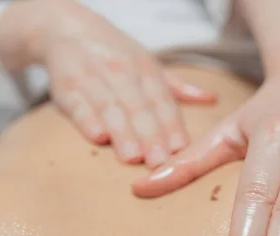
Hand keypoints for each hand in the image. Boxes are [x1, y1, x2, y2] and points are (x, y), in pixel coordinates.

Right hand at [0, 0, 215, 167]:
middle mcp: (122, 72)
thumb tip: (212, 99)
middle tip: (160, 162)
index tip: (181, 150)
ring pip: (111, 108)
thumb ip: (177, 88)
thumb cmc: (114, 55)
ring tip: (132, 157)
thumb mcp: (148, 65)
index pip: (162, 101)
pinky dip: (87, 119)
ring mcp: (93, 78)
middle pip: (139, 108)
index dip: (172, 126)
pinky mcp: (66, 87)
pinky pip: (78, 104)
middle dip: (151, 136)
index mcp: (145, 70)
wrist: (67, 29)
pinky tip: (97, 136)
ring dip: (123, 133)